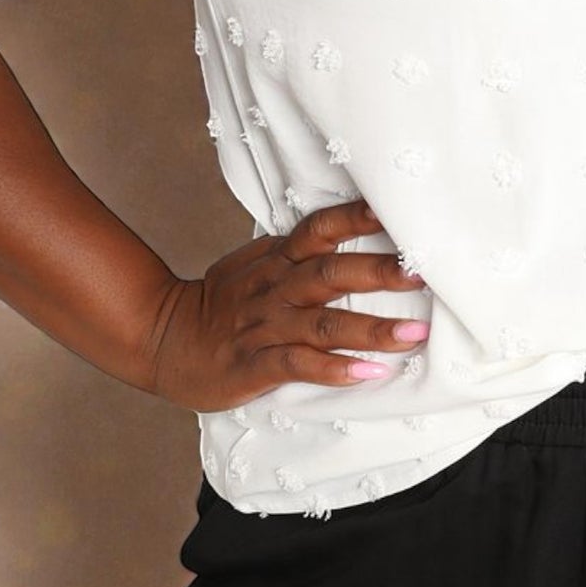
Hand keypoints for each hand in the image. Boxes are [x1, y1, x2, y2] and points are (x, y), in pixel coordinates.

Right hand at [139, 198, 430, 409]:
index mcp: (277, 260)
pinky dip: (334, 370)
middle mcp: (276, 289)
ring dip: (371, 330)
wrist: (161, 339)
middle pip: (332, 274)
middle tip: (424, 273)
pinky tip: (368, 374)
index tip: (397, 212)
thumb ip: (296, 251)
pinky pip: (299, 365)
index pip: (320, 229)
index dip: (356, 218)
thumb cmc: (220, 303)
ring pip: (325, 324)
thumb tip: (346, 230)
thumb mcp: (255, 265)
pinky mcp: (255, 365)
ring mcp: (265, 327)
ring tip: (415, 335)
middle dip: (380, 272)